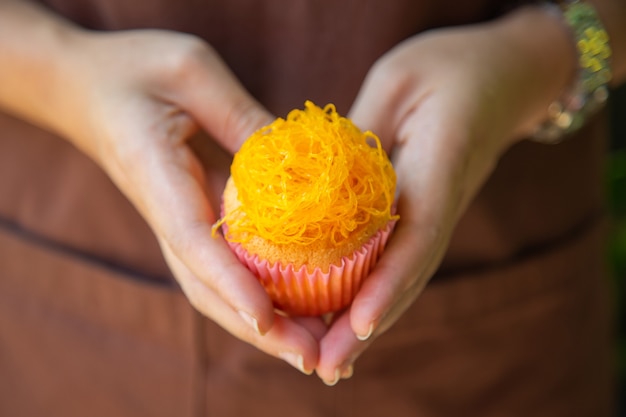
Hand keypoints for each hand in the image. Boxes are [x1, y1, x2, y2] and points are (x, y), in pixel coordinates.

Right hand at [54, 28, 325, 372]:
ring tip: (312, 346)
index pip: (192, 241)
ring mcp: (175, 223)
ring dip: (260, 323)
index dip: (231, 283)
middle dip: (257, 327)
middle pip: (206, 286)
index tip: (266, 319)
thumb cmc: (132, 70)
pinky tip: (293, 303)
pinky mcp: (188, 220)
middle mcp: (164, 214)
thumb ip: (243, 117)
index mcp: (156, 176)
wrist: (85, 87)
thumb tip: (299, 163)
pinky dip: (256, 291)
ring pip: (214, 287)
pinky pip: (222, 265)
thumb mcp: (192, 71)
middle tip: (311, 356)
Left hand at [314, 6, 574, 383]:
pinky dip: (372, 292)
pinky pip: (397, 259)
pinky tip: (344, 321)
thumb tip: (314, 186)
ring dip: (369, 321)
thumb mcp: (400, 83)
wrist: (496, 76)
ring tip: (333, 363)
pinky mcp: (423, 216)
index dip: (389, 281)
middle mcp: (441, 200)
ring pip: (404, 275)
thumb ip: (364, 133)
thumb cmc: (447, 68)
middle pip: (409, 272)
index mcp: (442, 162)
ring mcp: (436, 213)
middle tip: (330, 367)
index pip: (417, 232)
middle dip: (369, 323)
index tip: (359, 321)